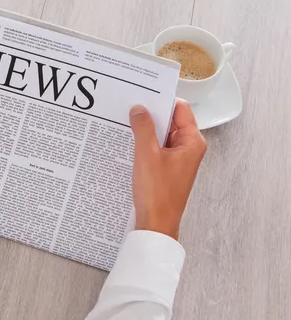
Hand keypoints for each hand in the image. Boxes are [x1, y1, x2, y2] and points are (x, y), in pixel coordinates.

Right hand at [129, 100, 206, 239]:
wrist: (156, 224)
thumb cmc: (157, 194)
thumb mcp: (146, 155)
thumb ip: (143, 128)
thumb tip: (139, 110)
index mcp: (192, 142)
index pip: (180, 110)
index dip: (162, 101)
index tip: (144, 95)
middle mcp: (189, 150)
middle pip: (171, 122)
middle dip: (152, 116)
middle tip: (132, 109)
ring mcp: (179, 161)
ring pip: (162, 137)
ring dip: (147, 132)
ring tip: (128, 127)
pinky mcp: (168, 170)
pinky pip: (157, 150)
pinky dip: (145, 146)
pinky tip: (130, 145)